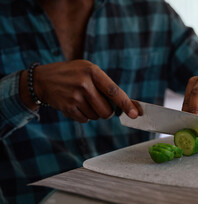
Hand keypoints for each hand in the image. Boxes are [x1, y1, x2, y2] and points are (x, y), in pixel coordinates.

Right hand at [20, 60, 138, 122]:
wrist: (42, 80)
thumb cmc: (72, 75)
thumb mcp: (88, 71)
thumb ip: (105, 85)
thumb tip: (126, 106)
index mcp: (92, 71)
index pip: (114, 91)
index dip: (126, 104)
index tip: (135, 114)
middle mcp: (84, 83)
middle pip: (106, 110)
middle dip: (108, 112)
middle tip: (101, 105)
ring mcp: (75, 96)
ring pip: (96, 116)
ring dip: (94, 113)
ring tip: (83, 100)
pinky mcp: (67, 107)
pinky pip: (85, 120)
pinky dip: (84, 116)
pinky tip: (75, 105)